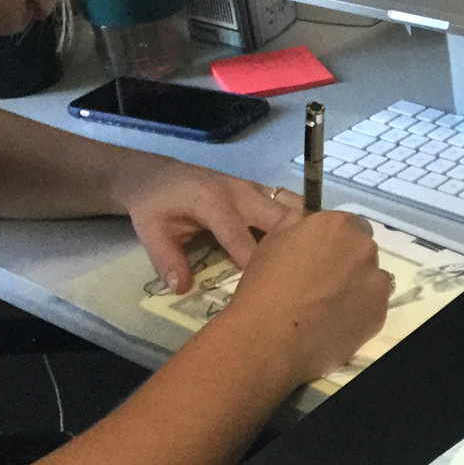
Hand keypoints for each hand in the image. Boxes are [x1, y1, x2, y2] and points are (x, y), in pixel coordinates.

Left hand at [110, 156, 301, 293]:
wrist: (156, 173)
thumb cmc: (154, 204)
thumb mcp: (150, 231)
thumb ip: (166, 259)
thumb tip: (182, 288)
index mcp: (213, 203)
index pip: (242, 239)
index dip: (256, 266)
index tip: (268, 290)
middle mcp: (241, 192)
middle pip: (280, 219)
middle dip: (294, 246)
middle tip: (302, 278)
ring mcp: (254, 188)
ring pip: (293, 207)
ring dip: (304, 230)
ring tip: (313, 260)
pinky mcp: (260, 189)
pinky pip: (289, 203)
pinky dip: (301, 220)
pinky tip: (306, 243)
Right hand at [224, 210, 392, 383]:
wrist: (270, 338)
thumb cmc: (264, 286)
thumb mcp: (272, 240)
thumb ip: (298, 222)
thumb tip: (311, 219)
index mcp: (338, 226)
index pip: (349, 224)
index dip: (335, 241)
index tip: (320, 257)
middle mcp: (364, 249)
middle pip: (362, 251)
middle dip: (347, 263)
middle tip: (322, 284)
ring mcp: (376, 283)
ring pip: (372, 280)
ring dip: (357, 287)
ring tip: (329, 307)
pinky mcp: (379, 314)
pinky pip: (372, 308)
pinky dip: (358, 313)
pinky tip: (334, 324)